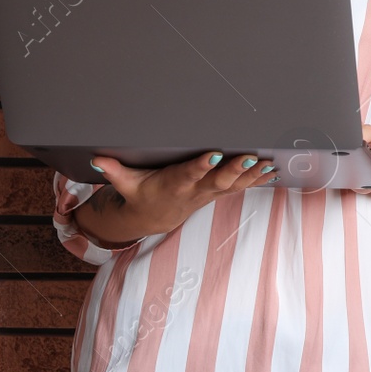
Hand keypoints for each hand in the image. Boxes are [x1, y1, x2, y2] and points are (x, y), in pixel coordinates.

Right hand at [86, 148, 276, 235]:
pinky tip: (273, 171)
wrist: (155, 216)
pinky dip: (257, 180)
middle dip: (234, 169)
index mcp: (174, 184)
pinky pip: (241, 187)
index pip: (188, 174)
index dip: (200, 166)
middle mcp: (195, 190)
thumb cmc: (142, 193)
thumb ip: (114, 171)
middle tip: (250, 156)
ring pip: (234, 184)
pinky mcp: (218, 193)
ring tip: (269, 163)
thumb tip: (97, 159)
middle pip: (217, 181)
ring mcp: (209, 193)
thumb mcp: (126, 185)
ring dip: (253, 175)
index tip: (213, 155)